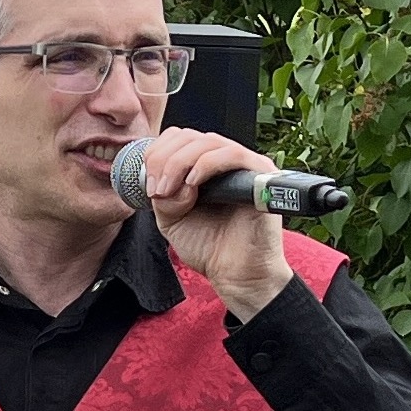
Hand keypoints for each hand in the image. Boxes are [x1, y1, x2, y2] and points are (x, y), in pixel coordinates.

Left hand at [134, 125, 292, 320]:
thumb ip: (164, 195)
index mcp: (204, 167)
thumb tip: (163, 181)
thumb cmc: (209, 247)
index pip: (178, 138)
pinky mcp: (262, 176)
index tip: (147, 186)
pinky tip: (192, 184)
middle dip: (163, 160)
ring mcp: (245, 166)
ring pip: (208, 142)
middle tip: (156, 191)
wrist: (235, 273)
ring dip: (178, 164)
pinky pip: (233, 155)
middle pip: (189, 136)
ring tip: (168, 192)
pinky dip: (206, 165)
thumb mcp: (171, 219)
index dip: (157, 154)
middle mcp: (226, 161)